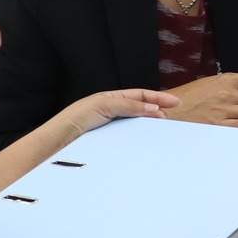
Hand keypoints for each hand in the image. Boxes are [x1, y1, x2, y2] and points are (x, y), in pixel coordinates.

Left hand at [53, 88, 176, 142]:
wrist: (62, 137)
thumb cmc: (78, 116)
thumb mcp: (105, 104)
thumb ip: (129, 106)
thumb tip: (152, 108)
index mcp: (114, 97)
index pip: (142, 96)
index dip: (159, 98)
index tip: (175, 103)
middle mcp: (115, 111)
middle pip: (142, 109)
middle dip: (157, 112)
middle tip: (167, 120)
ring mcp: (114, 125)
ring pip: (138, 124)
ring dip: (149, 126)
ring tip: (159, 130)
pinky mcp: (112, 140)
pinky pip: (131, 137)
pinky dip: (140, 138)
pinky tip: (145, 141)